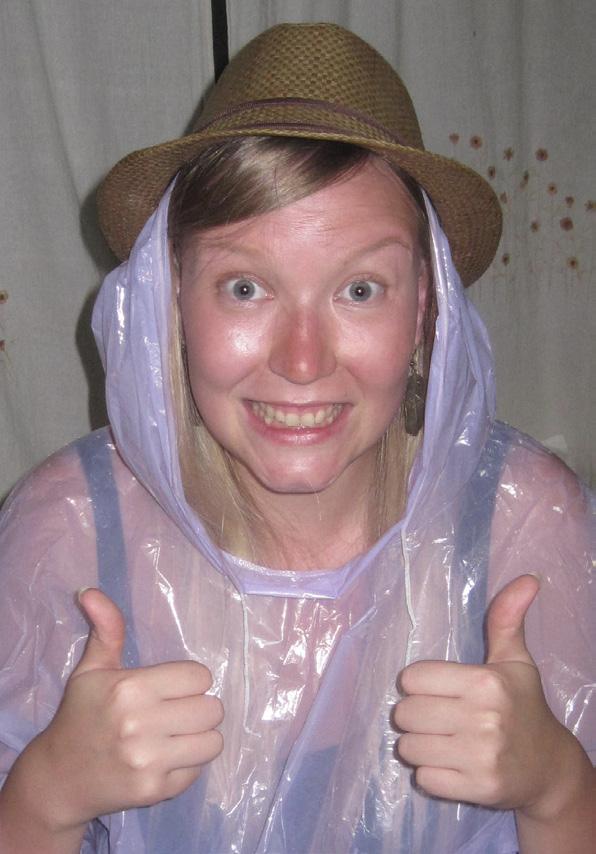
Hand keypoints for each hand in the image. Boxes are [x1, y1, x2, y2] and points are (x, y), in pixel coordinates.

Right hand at [29, 588, 223, 829]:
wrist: (59, 777)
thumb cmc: (80, 715)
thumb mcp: (91, 669)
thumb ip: (105, 628)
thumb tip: (90, 590)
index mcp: (129, 688)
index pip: (199, 677)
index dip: (191, 680)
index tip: (174, 687)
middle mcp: (140, 725)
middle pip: (211, 708)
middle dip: (199, 707)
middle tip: (178, 711)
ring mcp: (148, 761)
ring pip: (213, 741)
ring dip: (201, 736)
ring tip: (179, 733)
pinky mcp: (155, 791)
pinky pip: (198, 770)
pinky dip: (188, 763)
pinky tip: (167, 757)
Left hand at [394, 575, 576, 815]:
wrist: (550, 768)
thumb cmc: (524, 707)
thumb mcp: (516, 661)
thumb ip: (507, 618)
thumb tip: (527, 578)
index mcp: (485, 682)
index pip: (412, 678)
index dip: (418, 684)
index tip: (436, 690)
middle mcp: (484, 718)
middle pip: (406, 713)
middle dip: (414, 715)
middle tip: (435, 718)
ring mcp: (481, 757)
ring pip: (409, 747)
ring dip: (418, 745)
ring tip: (440, 741)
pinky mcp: (477, 789)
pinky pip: (424, 779)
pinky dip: (430, 774)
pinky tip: (449, 765)